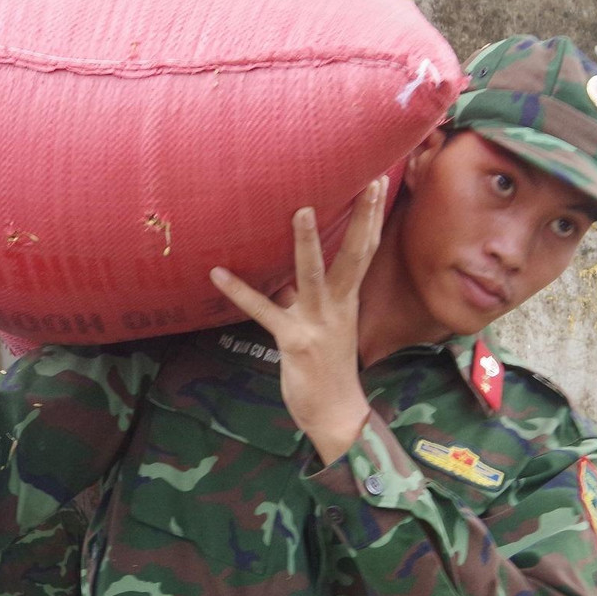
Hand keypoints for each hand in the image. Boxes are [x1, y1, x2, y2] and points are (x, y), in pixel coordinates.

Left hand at [209, 178, 387, 463]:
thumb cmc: (327, 369)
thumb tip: (280, 274)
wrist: (335, 415)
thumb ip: (301, 297)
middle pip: (356, 254)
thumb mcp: (319, 326)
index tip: (378, 181)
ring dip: (307, 243)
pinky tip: (217, 274)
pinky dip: (240, 291)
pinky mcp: (293, 342)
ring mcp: (318, 323)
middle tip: (370, 180)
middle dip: (363, 217)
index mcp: (348, 299)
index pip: (365, 250)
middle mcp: (338, 305)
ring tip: (301, 210)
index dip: (372, 216)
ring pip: (313, 275)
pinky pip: (264, 311)